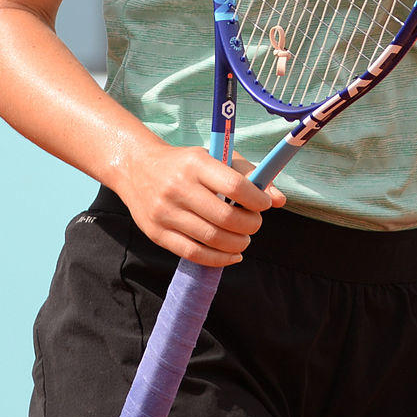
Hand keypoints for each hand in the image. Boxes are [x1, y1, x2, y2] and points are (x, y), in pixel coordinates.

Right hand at [117, 142, 285, 267]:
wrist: (137, 168)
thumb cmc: (187, 163)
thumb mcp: (217, 157)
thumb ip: (250, 176)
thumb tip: (280, 200)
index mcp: (197, 164)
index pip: (235, 186)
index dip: (257, 200)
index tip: (265, 204)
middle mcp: (179, 187)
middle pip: (225, 217)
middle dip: (249, 225)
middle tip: (255, 224)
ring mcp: (165, 212)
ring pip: (211, 238)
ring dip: (237, 244)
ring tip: (244, 239)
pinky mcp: (156, 233)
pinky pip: (193, 254)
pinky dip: (218, 259)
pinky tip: (232, 255)